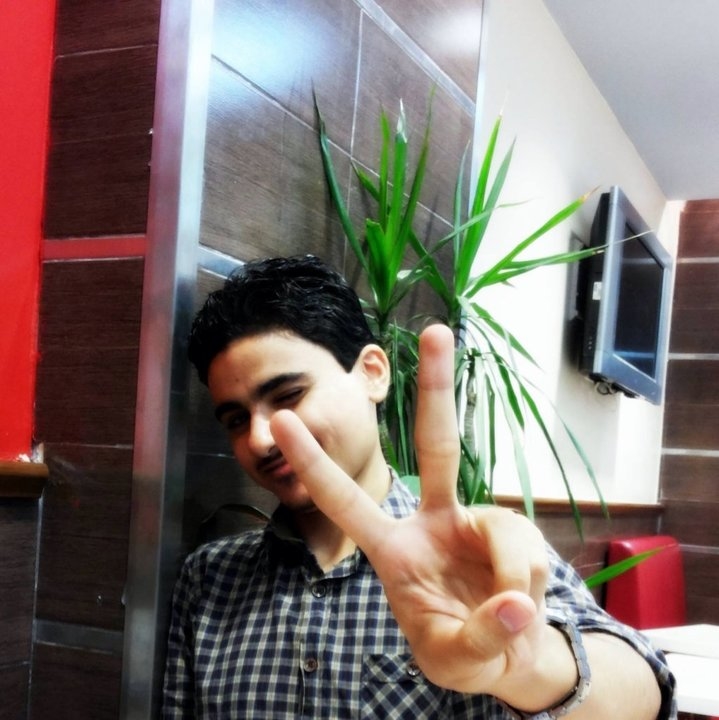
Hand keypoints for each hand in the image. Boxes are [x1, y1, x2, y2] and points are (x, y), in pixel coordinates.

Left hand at [270, 324, 552, 697]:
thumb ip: (480, 636)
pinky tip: (524, 607)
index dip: (315, 462)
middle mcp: (433, 522)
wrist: (509, 656)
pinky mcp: (513, 533)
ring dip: (514, 578)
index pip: (346, 500)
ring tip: (511, 619)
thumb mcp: (456, 660)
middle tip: (437, 332)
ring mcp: (475, 521)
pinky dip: (531, 584)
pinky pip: (528, 551)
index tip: (280, 417)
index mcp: (393, 550)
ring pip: (503, 529)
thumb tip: (517, 602)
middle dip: (436, 390)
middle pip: (438, 447)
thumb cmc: (462, 650)